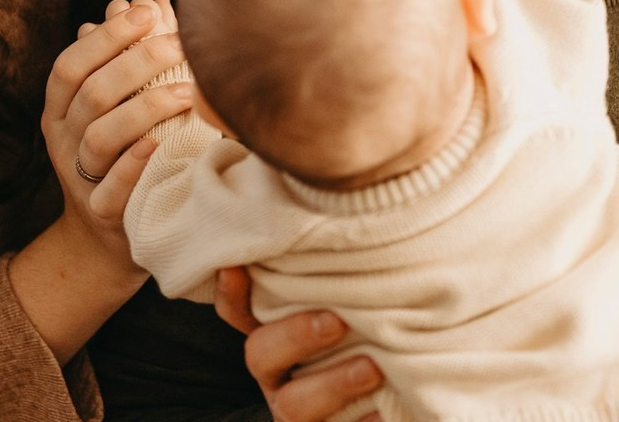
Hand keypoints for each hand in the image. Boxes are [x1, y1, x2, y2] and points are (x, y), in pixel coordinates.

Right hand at [42, 0, 191, 270]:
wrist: (108, 234)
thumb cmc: (121, 151)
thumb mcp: (118, 103)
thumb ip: (129, 55)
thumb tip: (151, 0)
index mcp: (59, 108)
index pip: (71, 63)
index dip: (107, 35)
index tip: (146, 12)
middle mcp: (62, 140)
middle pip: (91, 93)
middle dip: (137, 62)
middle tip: (181, 44)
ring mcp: (78, 178)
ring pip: (100, 136)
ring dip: (146, 107)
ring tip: (189, 90)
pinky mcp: (102, 214)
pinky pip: (112, 187)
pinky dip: (135, 162)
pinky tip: (163, 141)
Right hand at [215, 268, 381, 421]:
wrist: (387, 389)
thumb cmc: (363, 329)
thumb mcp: (342, 298)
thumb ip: (330, 273)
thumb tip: (344, 216)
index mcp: (272, 334)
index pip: (237, 311)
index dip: (230, 293)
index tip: (237, 267)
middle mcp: (276, 373)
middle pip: (259, 355)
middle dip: (295, 336)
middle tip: (337, 321)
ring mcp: (296, 410)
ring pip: (291, 406)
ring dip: (332, 384)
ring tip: (372, 366)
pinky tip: (382, 409)